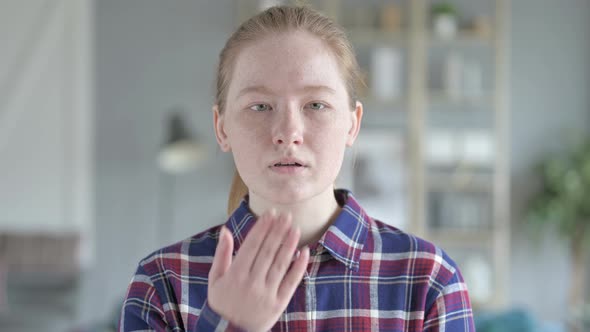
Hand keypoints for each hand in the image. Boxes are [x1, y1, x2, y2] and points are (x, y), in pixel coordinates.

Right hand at [207, 210, 309, 331]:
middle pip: (268, 251)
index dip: (262, 228)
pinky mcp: (278, 303)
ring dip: (289, 244)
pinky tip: (304, 252)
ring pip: (280, 264)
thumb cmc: (222, 303)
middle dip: (278, 231)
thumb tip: (225, 231)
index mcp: (235, 274)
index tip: (270, 214)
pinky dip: (298, 267)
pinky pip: (291, 282)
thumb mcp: (215, 279)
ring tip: (295, 228)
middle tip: (286, 216)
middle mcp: (252, 282)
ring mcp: (266, 293)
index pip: (252, 245)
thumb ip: (221, 254)